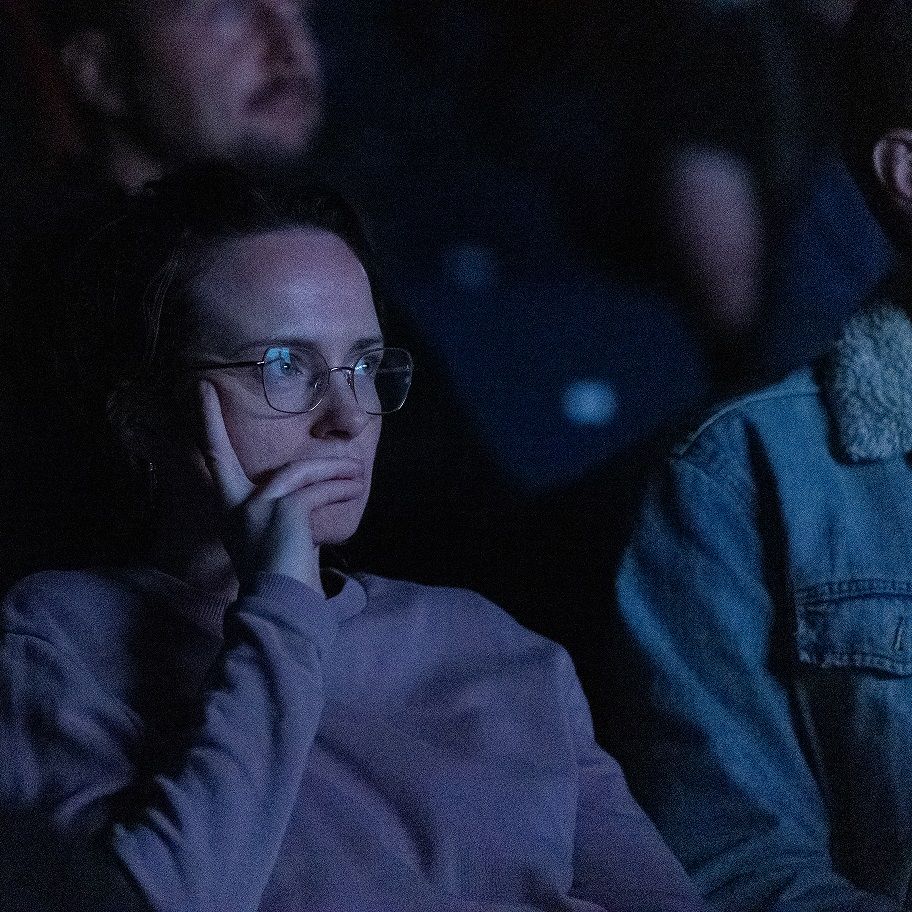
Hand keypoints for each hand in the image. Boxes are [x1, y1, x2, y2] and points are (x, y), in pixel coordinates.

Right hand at [196, 380, 363, 594]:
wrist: (285, 606)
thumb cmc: (287, 578)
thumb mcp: (278, 538)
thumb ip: (285, 511)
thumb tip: (312, 494)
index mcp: (232, 514)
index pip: (214, 466)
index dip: (206, 431)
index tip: (200, 396)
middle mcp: (237, 507)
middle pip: (221, 457)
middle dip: (210, 422)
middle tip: (204, 390)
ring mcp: (257, 508)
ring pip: (298, 472)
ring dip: (332, 470)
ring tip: (356, 471)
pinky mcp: (286, 511)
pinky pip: (318, 489)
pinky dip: (340, 486)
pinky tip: (355, 486)